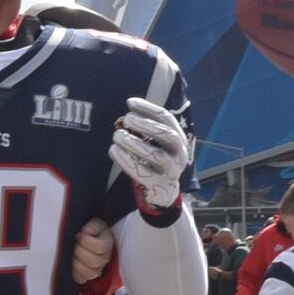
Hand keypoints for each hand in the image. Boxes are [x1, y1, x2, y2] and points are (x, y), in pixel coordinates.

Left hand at [70, 219, 117, 286]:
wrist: (88, 237)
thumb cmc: (90, 230)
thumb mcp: (93, 223)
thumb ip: (92, 226)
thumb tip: (86, 231)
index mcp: (108, 242)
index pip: (101, 247)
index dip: (87, 241)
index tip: (81, 233)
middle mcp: (105, 258)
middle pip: (95, 262)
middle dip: (80, 251)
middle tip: (75, 244)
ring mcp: (97, 268)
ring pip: (90, 273)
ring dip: (77, 263)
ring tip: (73, 254)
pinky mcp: (87, 275)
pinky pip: (81, 279)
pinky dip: (75, 273)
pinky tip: (71, 264)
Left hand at [110, 95, 192, 216]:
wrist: (164, 192)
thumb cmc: (156, 161)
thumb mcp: (156, 142)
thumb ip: (145, 128)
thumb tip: (128, 109)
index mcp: (179, 139)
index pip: (166, 118)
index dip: (148, 108)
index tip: (130, 102)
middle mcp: (180, 154)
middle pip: (167, 135)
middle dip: (146, 124)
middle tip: (126, 119)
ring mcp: (171, 171)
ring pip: (156, 154)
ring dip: (135, 142)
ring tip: (117, 135)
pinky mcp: (159, 185)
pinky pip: (142, 172)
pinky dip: (126, 160)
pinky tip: (114, 150)